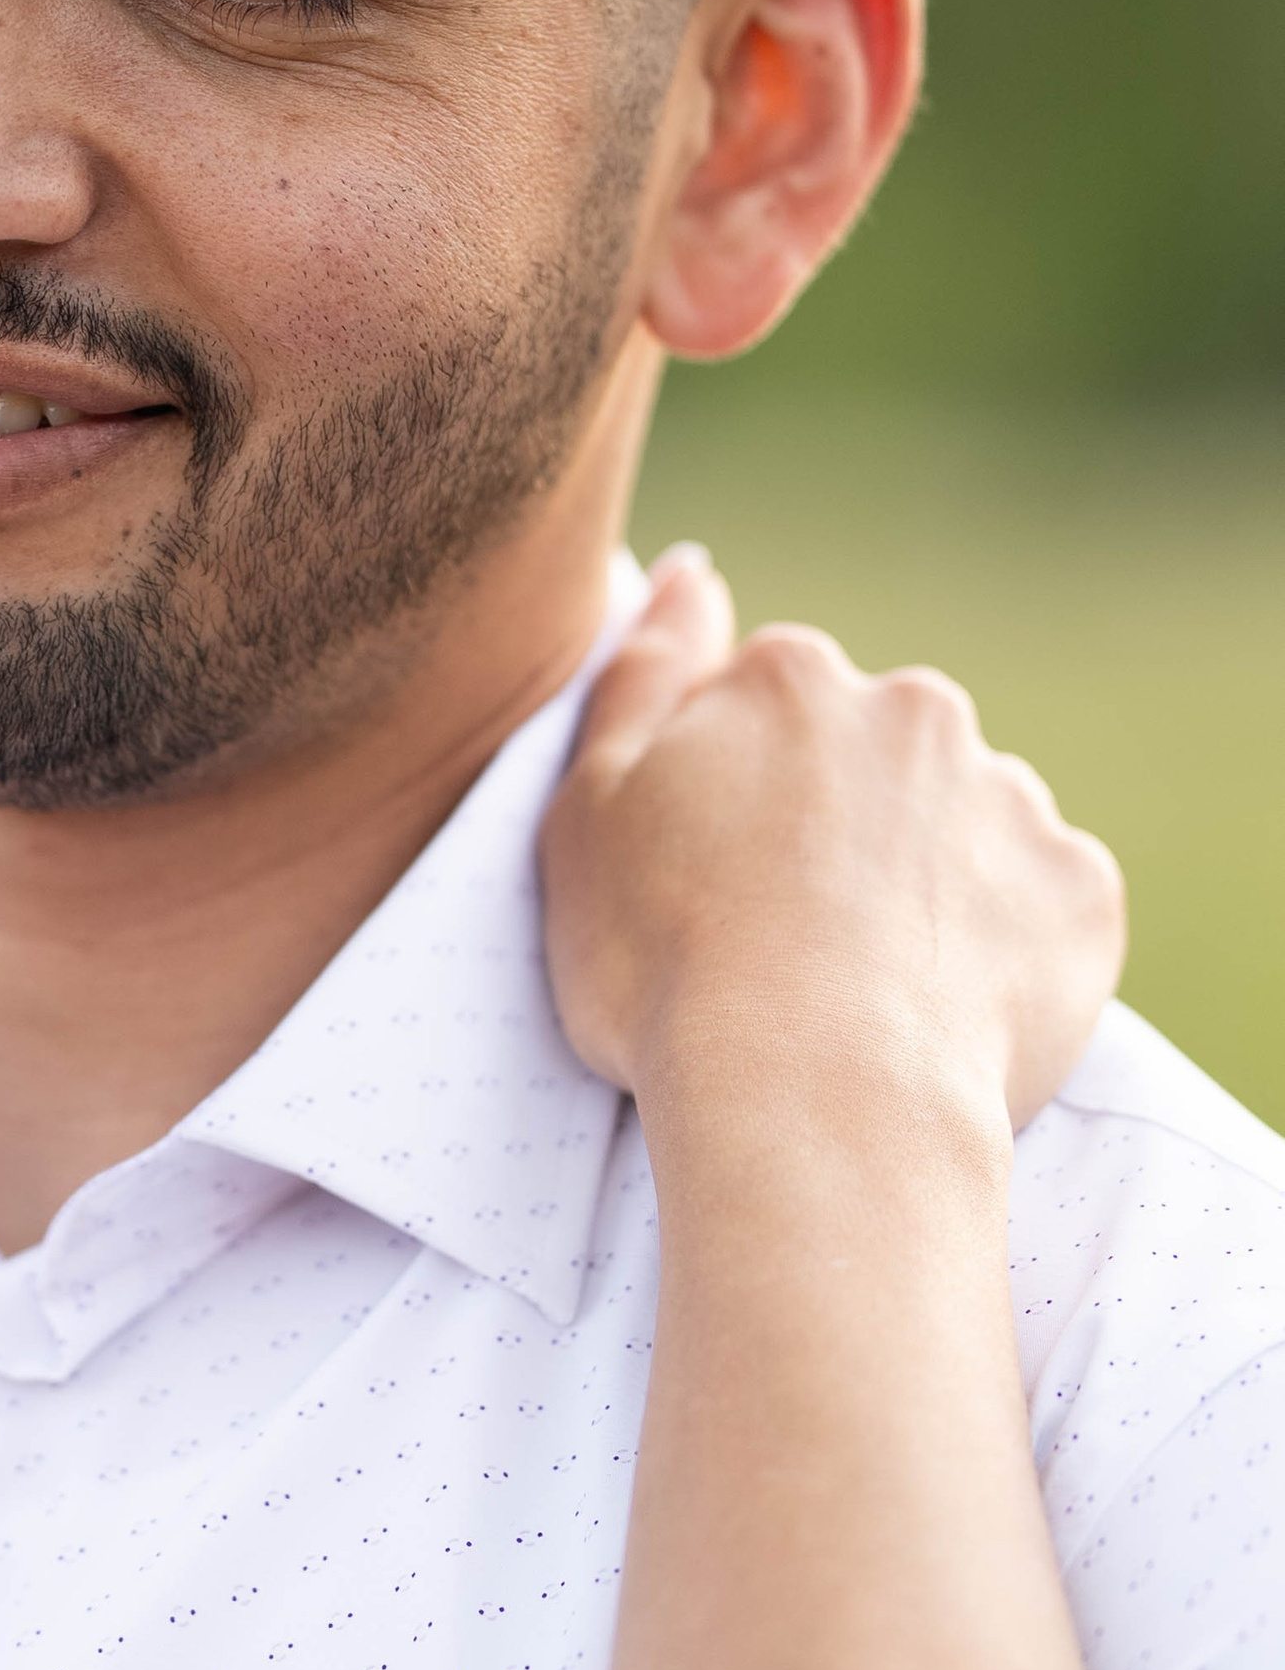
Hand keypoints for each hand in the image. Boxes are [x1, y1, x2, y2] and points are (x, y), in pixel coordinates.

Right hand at [541, 547, 1126, 1139]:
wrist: (812, 1098)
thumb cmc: (666, 964)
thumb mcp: (589, 809)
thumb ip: (645, 673)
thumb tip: (691, 570)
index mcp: (790, 681)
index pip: (770, 706)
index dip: (739, 796)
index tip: (717, 878)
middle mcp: (912, 711)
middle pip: (878, 755)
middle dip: (846, 824)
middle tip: (791, 939)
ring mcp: (1007, 797)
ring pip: (965, 824)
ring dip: (929, 881)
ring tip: (867, 991)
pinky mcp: (1080, 892)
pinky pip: (1043, 906)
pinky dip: (1004, 948)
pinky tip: (940, 1011)